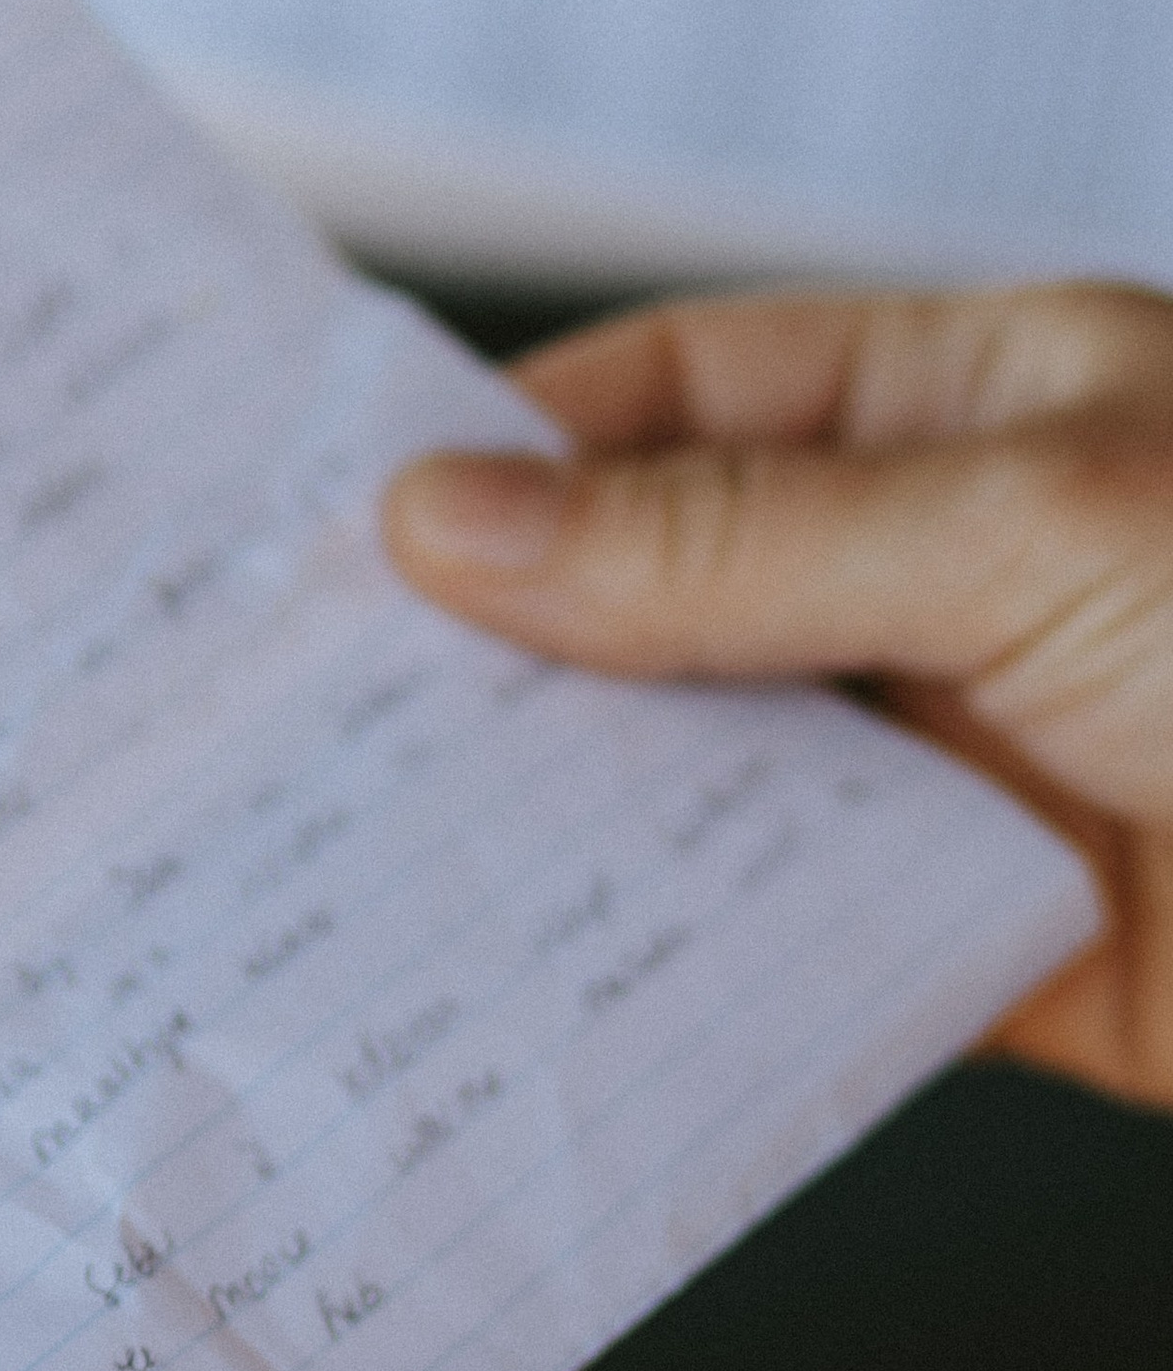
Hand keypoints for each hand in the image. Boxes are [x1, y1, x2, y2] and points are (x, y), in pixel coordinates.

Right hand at [383, 281, 1172, 1109]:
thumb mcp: (1029, 531)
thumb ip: (738, 540)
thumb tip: (470, 519)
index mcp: (981, 408)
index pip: (690, 391)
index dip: (520, 447)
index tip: (363, 524)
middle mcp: (959, 573)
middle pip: (667, 592)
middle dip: (516, 647)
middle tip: (342, 701)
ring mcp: (971, 757)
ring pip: (711, 776)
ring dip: (583, 816)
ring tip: (414, 841)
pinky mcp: (985, 932)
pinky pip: (792, 944)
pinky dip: (686, 970)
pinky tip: (576, 979)